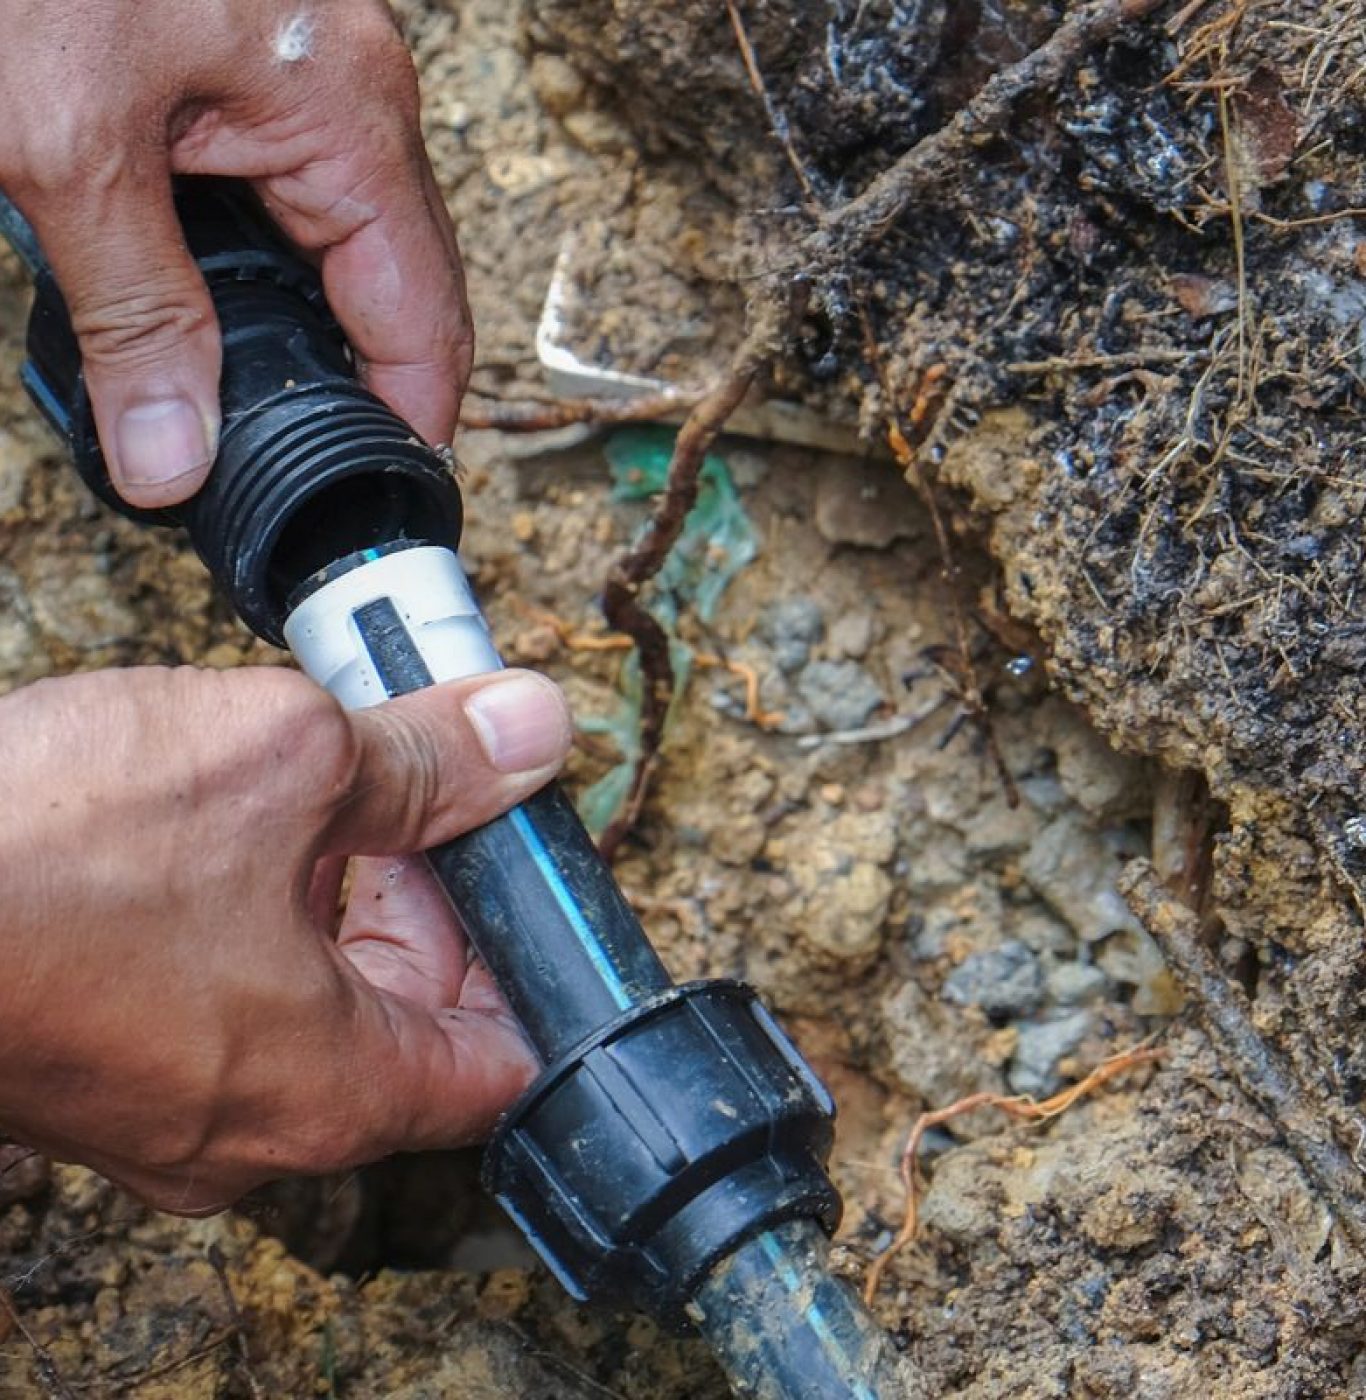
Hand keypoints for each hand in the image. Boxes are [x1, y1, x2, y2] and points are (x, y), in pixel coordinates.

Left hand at [0, 0, 468, 505]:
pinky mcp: (245, 68)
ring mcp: (305, 79)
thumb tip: (174, 459)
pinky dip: (246, 272)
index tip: (375, 499)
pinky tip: (198, 316)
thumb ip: (134, 314)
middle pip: (389, 293)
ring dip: (293, 336)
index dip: (412, 424)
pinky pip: (281, 200)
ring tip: (246, 415)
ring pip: (332, 252)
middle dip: (349, 390)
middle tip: (295, 480)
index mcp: (348, 115)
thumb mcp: (65, 143)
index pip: (425, 320)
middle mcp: (351, 99)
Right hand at [0, 664, 571, 1212]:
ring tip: (333, 788)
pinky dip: (259, 917)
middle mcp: (253, 1129)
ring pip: (318, 1008)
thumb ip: (428, 757)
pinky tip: (234, 827)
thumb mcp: (282, 760)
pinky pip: (227, 1002)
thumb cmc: (37, 856)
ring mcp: (169, 1108)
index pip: (504, 1059)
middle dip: (437, 902)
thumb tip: (530, 729)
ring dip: (344, 898)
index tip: (534, 872)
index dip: (539, 958)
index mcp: (331, 1091)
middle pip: (414, 1024)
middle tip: (434, 796)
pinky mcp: (103, 1064)